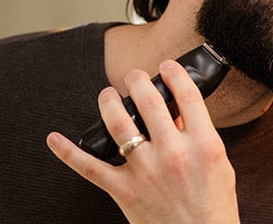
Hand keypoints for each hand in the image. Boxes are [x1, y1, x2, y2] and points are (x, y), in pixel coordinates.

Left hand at [46, 60, 239, 222]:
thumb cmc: (214, 205)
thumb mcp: (219, 163)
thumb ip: (199, 136)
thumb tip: (176, 113)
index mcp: (203, 144)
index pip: (186, 96)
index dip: (174, 74)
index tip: (166, 67)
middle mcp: (173, 153)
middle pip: (149, 102)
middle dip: (137, 80)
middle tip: (133, 75)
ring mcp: (146, 172)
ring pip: (118, 125)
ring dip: (108, 102)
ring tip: (107, 94)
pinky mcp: (124, 191)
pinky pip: (90, 168)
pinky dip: (68, 152)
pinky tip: (54, 139)